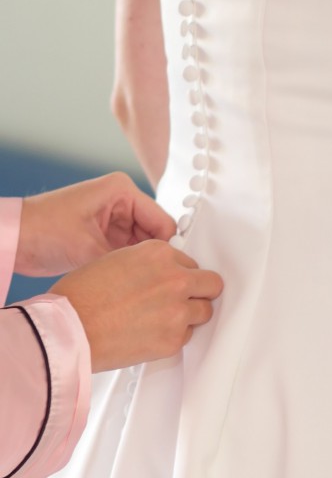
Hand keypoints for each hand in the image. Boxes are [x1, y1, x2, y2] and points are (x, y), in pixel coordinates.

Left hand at [15, 172, 176, 275]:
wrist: (12, 240)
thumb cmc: (41, 230)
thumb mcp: (90, 248)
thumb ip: (128, 262)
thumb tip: (155, 278)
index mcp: (121, 191)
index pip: (163, 222)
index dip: (167, 250)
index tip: (170, 274)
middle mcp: (120, 202)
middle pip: (155, 235)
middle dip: (154, 259)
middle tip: (156, 284)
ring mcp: (111, 219)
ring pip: (142, 247)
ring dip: (140, 265)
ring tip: (141, 286)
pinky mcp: (103, 236)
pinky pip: (126, 253)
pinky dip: (127, 267)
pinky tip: (128, 284)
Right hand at [49, 240, 223, 370]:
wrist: (69, 328)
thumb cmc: (81, 296)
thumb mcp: (116, 260)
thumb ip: (147, 265)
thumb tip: (162, 274)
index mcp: (159, 253)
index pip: (190, 262)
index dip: (180, 275)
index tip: (174, 284)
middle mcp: (174, 278)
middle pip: (211, 284)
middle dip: (199, 292)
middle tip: (185, 300)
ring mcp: (177, 310)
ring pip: (204, 312)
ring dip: (189, 316)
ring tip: (162, 320)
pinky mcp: (174, 339)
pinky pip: (186, 337)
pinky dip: (173, 337)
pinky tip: (150, 334)